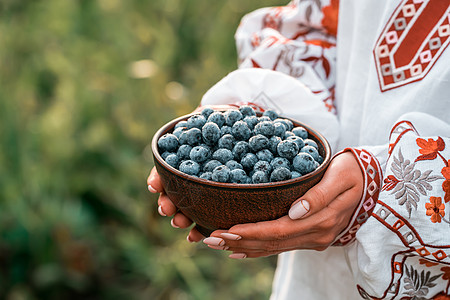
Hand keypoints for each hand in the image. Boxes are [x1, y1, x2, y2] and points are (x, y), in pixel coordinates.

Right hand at [147, 104, 237, 241]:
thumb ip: (201, 120)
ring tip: (179, 224)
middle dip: (168, 203)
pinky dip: (202, 227)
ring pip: (188, 207)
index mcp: (182, 159)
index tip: (154, 187)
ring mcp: (204, 190)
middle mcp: (189, 177)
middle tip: (167, 210)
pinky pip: (210, 216)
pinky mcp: (220, 200)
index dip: (158, 180)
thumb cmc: (222, 120)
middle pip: (174, 193)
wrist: (243, 128)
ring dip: (181, 217)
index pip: (165, 172)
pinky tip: (196, 236)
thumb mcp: (210, 117)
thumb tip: (200, 117)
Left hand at [202, 152, 363, 257]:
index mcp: (322, 220)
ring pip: (274, 248)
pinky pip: (281, 247)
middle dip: (239, 242)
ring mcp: (314, 239)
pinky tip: (241, 252)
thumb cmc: (354, 172)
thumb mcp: (341, 176)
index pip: (278, 231)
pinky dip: (260, 250)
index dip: (251, 232)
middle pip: (271, 243)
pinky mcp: (312, 238)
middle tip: (210, 240)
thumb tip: (295, 212)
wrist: (373, 182)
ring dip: (245, 248)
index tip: (226, 230)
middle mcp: (316, 235)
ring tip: (218, 246)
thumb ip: (319, 196)